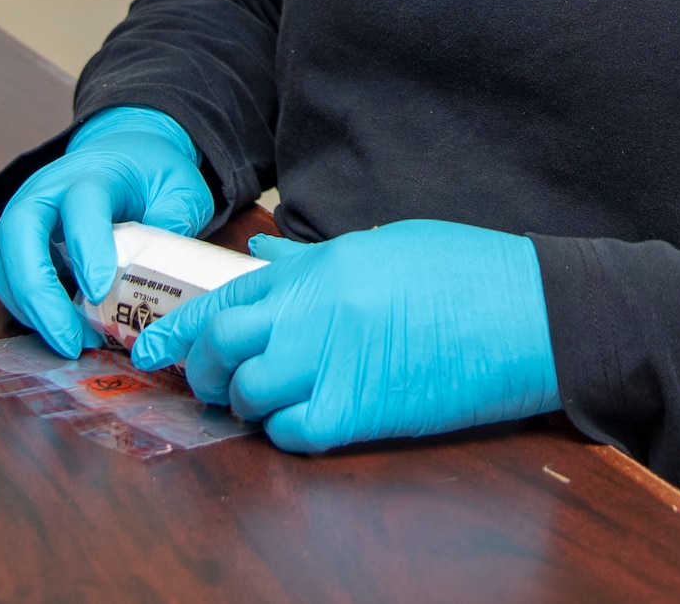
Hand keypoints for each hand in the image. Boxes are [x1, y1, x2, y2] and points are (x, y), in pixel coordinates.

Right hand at [0, 106, 213, 357]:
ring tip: (67, 340)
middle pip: (20, 231)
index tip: (99, 292)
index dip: (87, 248)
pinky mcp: (16, 234)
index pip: (81, 205)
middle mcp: (48, 188)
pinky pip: (1, 271)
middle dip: (38, 291)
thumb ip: (175, 221)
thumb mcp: (180, 187)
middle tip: (70, 339)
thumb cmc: (151, 172)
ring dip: (26, 306)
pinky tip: (55, 325)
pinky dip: (21, 304)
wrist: (124, 150)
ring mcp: (26, 209)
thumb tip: (162, 271)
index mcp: (94, 173)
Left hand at [130, 220, 558, 452]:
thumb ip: (314, 260)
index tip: (150, 350)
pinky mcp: (365, 408)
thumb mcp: (382, 246)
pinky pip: (295, 430)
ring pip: (250, 391)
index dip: (178, 329)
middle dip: (206, 370)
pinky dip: (285, 432)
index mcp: (321, 264)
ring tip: (262, 404)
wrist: (529, 310)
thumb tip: (265, 257)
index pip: (225, 295)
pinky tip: (301, 423)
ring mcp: (337, 358)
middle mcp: (316, 307)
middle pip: (223, 343)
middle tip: (213, 383)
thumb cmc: (463, 270)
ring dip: (246, 404)